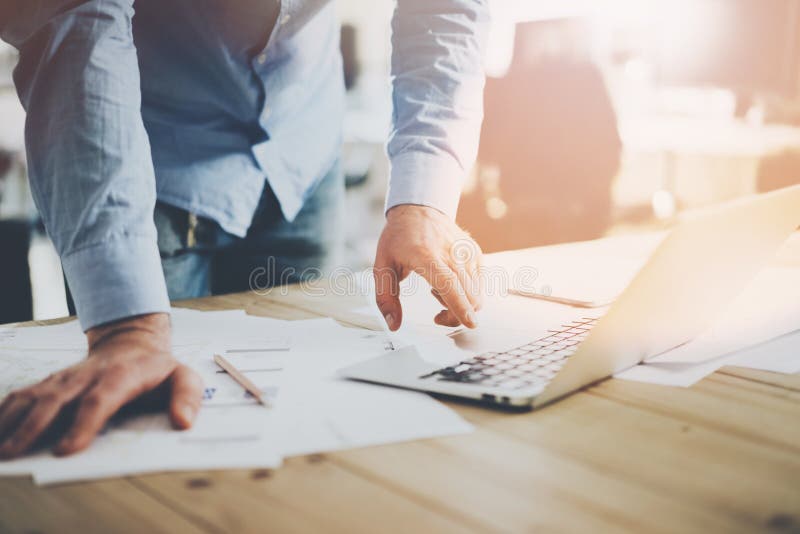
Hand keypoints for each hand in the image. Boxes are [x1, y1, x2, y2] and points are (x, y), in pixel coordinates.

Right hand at [0, 313, 202, 457]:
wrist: (133, 341)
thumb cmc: (159, 367)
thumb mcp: (184, 376)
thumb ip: (188, 397)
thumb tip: (183, 422)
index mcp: (122, 376)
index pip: (100, 400)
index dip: (83, 424)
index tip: (66, 450)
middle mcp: (88, 376)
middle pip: (57, 399)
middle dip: (34, 426)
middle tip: (14, 453)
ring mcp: (66, 378)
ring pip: (33, 396)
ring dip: (12, 421)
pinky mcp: (51, 383)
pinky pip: (22, 395)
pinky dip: (4, 411)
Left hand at [374, 204, 482, 330]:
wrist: (419, 210)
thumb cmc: (400, 237)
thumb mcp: (382, 266)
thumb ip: (386, 298)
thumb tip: (393, 324)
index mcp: (426, 256)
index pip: (450, 284)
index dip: (460, 306)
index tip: (469, 322)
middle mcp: (452, 254)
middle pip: (468, 296)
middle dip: (455, 316)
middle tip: (437, 315)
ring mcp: (467, 254)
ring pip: (476, 294)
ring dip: (460, 304)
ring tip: (439, 290)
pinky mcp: (476, 255)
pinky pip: (479, 285)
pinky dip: (467, 293)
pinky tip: (450, 283)